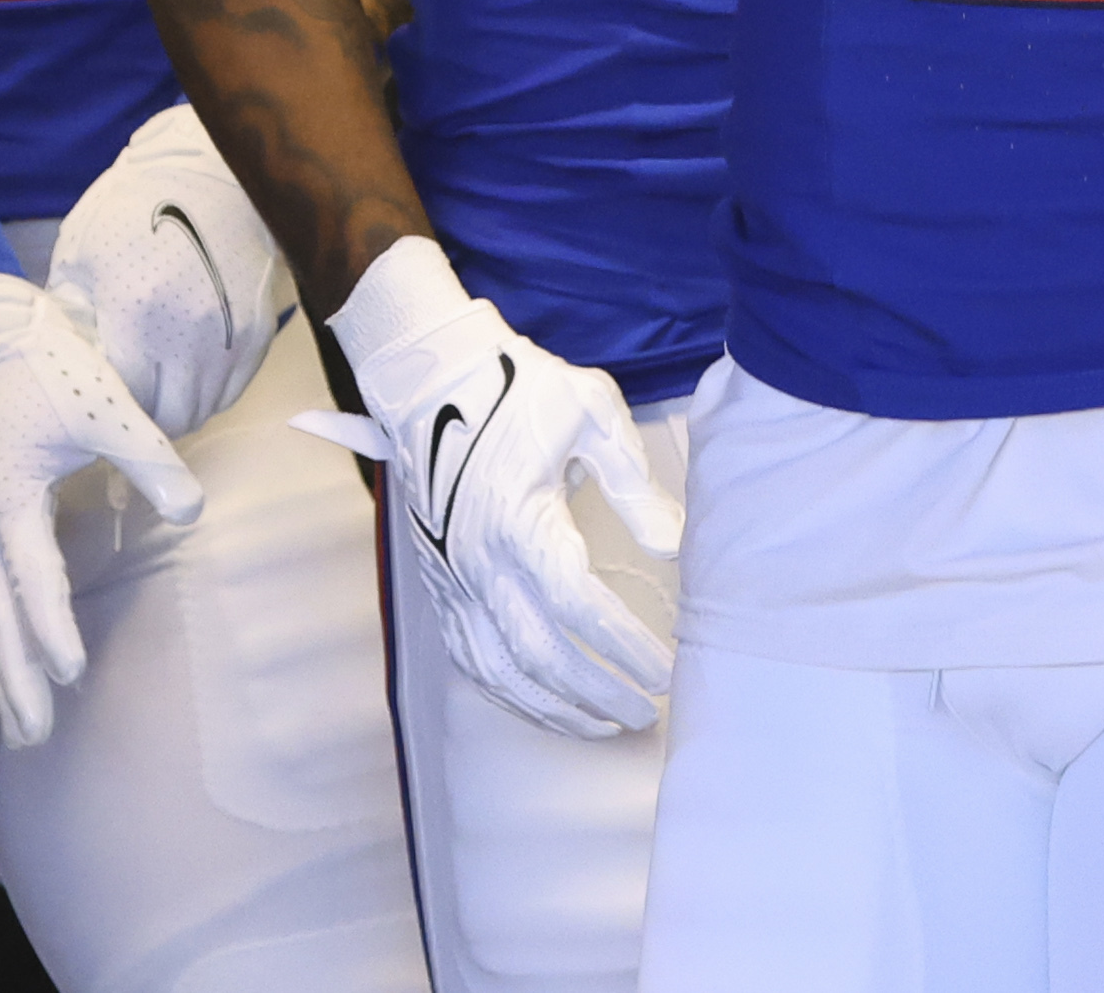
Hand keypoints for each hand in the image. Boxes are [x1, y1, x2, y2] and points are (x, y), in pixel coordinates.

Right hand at [0, 272, 206, 747]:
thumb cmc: (54, 369)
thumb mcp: (108, 408)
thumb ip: (151, 460)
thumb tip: (192, 511)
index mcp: (9, 501)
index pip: (34, 579)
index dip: (53, 628)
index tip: (71, 674)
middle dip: (15, 678)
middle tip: (34, 737)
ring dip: (8, 666)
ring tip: (25, 724)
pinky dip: (9, 632)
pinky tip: (24, 660)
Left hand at [46, 105, 296, 436]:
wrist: (211, 171)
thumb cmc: (134, 207)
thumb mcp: (80, 254)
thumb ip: (72, 315)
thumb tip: (68, 360)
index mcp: (134, 316)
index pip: (121, 400)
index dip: (106, 406)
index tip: (98, 397)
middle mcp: (188, 336)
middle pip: (167, 418)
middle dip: (144, 417)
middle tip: (129, 398)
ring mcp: (230, 337)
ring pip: (203, 411)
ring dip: (178, 408)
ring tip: (160, 385)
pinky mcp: (260, 331)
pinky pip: (232, 389)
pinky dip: (210, 391)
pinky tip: (191, 369)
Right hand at [306, 236, 679, 738]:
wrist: (430, 379)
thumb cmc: (516, 388)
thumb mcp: (590, 413)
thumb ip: (634, 485)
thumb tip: (673, 547)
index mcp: (519, 520)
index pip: (579, 605)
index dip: (624, 646)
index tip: (665, 670)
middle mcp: (479, 562)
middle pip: (541, 653)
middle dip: (598, 692)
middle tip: (648, 711)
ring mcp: (453, 579)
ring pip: (500, 669)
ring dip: (555, 706)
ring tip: (607, 723)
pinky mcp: (440, 585)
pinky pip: (470, 657)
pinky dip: (509, 691)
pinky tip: (546, 703)